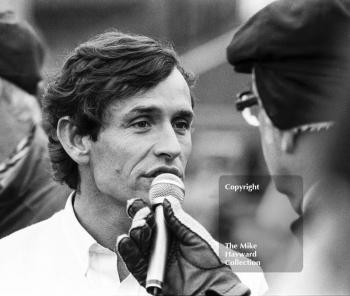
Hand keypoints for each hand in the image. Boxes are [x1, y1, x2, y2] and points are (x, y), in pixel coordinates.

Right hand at [116, 196, 250, 295]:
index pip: (152, 217)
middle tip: (145, 217)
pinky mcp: (147, 274)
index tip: (139, 202)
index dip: (143, 209)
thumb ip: (178, 219)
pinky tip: (124, 240)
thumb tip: (166, 200)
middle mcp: (158, 242)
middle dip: (139, 218)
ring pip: (135, 242)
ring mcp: (152, 257)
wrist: (213, 284)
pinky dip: (127, 251)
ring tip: (141, 228)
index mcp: (170, 230)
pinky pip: (133, 262)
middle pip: (141, 227)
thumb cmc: (209, 259)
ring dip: (134, 232)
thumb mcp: (194, 235)